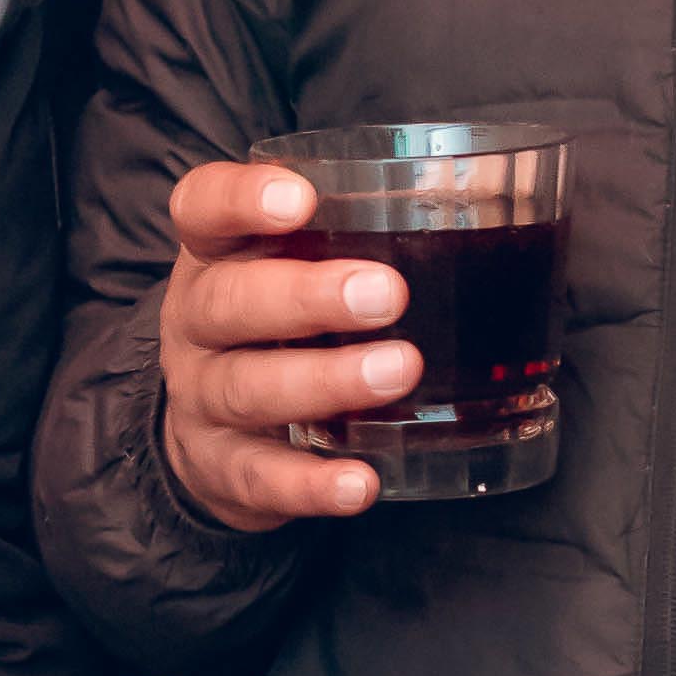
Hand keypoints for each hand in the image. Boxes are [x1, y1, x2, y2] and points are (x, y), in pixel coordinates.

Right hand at [152, 155, 415, 530]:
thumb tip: (480, 192)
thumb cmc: (276, 326)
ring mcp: (200, 399)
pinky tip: (360, 483)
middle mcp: (195, 323)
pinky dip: (310, 484)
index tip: (299, 199)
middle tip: (388, 294)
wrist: (210, 431)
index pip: (202, 208)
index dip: (241, 200)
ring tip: (398, 370)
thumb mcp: (292, 267)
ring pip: (246, 389)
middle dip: (307, 296)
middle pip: (228, 302)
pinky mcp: (220, 468)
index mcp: (213, 256)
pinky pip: (259, 477)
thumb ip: (353, 234)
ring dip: (324, 382)